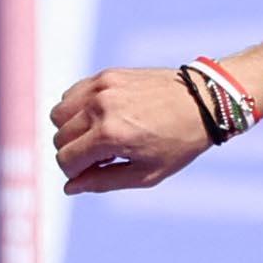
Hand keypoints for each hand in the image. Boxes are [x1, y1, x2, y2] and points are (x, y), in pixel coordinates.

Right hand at [51, 66, 218, 194]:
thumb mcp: (147, 174)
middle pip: (60, 138)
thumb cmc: (179, 143)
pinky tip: (101, 117)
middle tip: (104, 155)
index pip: (66, 159)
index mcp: (110, 135)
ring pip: (59, 115)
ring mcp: (101, 88)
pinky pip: (71, 95)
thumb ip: (104, 182)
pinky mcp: (105, 75)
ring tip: (100, 136)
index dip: (75, 172)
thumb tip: (69, 187)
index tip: (94, 172)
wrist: (204, 102)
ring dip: (71, 130)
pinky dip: (77, 109)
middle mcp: (100, 108)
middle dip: (75, 152)